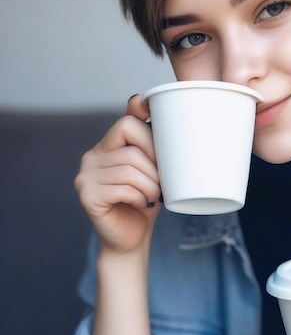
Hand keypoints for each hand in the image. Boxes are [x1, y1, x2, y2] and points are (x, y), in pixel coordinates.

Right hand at [74, 94, 160, 253]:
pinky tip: (141, 204)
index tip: (162, 158)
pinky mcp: (86, 195)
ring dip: (151, 187)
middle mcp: (91, 157)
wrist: (132, 237)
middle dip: (155, 170)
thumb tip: (140, 97)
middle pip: (133, 150)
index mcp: (107, 145)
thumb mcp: (153, 166)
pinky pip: (123, 188)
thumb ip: (148, 138)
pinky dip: (140, 197)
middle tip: (160, 185)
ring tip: (152, 196)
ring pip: (131, 170)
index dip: (151, 139)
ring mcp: (85, 176)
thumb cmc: (146, 199)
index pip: (127, 123)